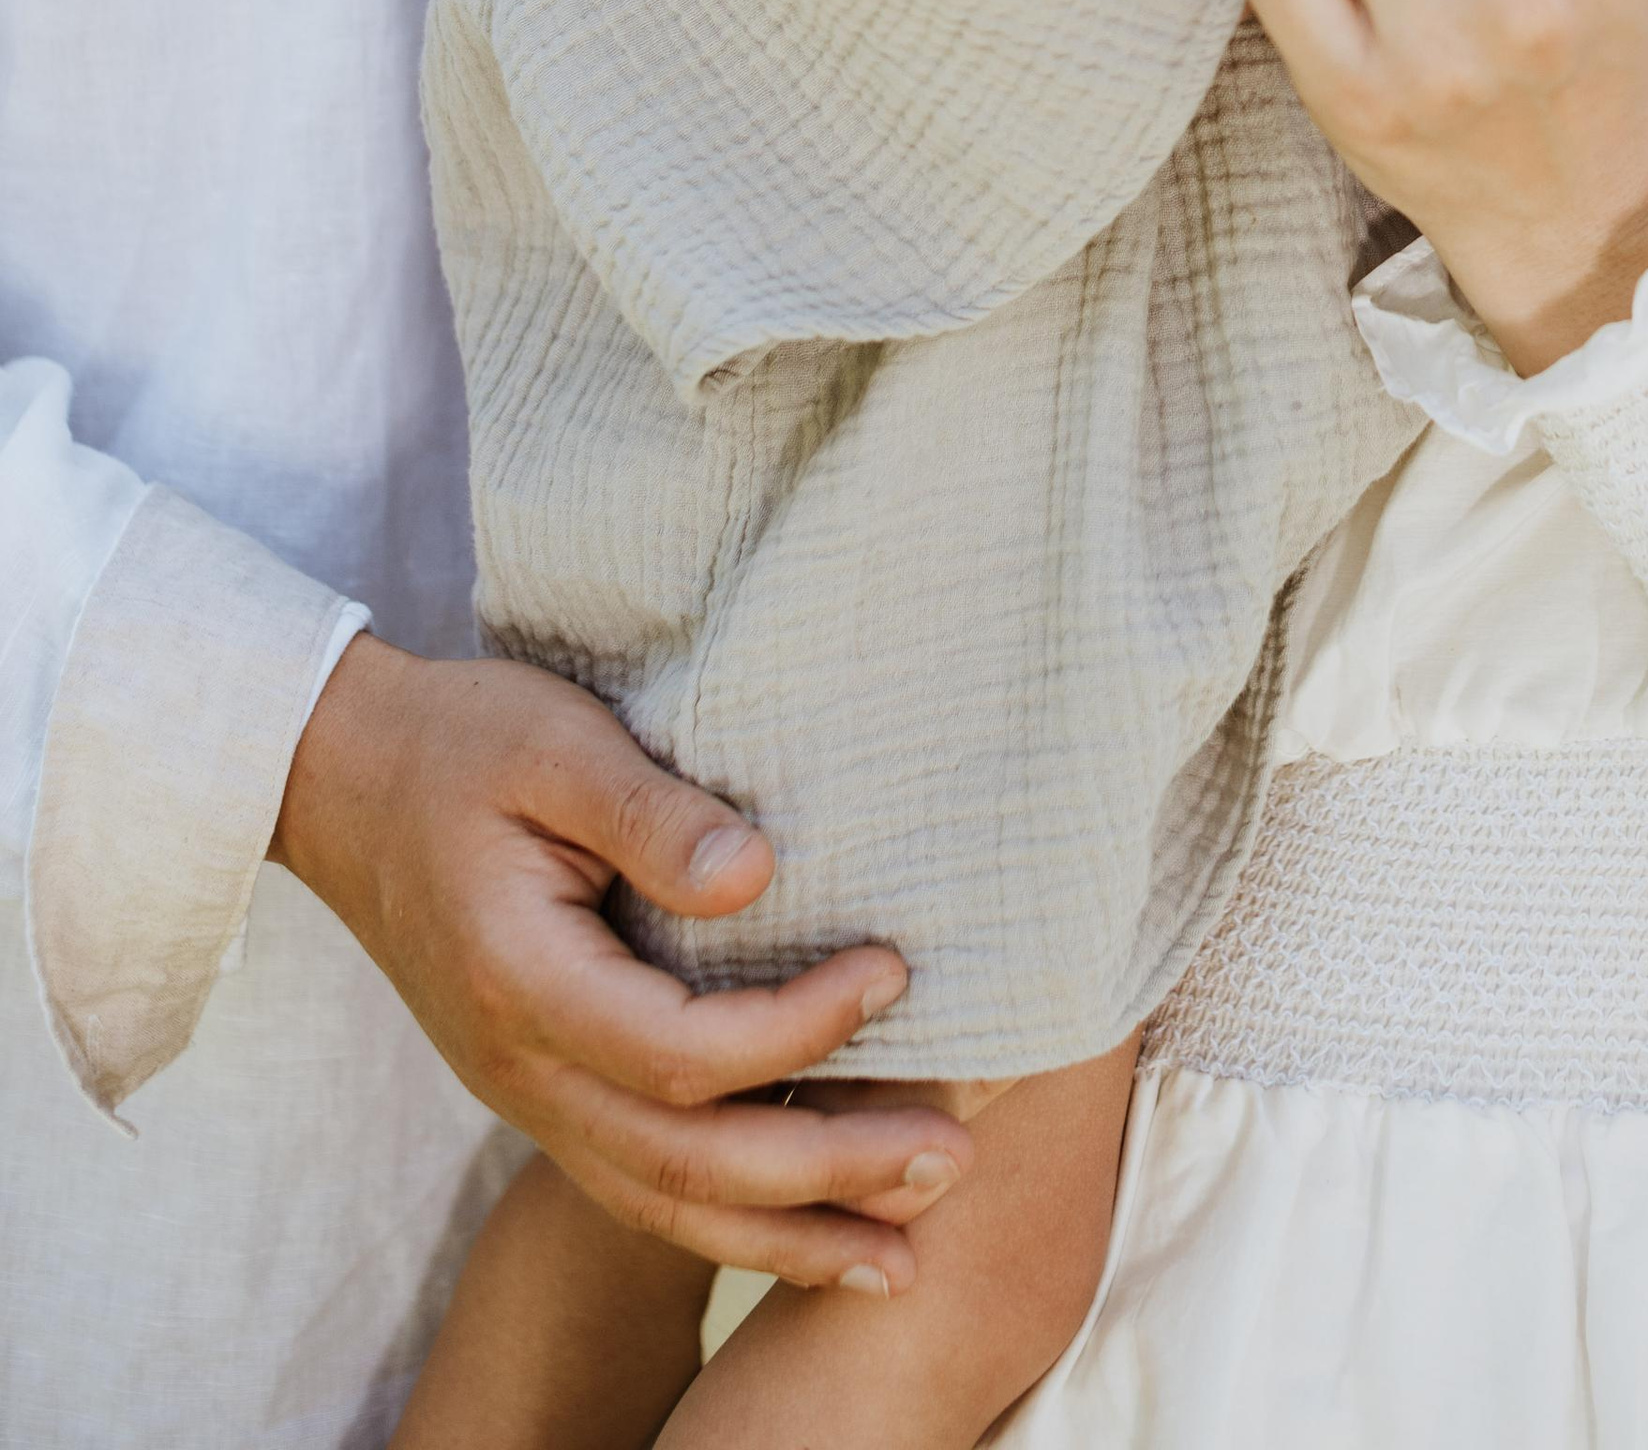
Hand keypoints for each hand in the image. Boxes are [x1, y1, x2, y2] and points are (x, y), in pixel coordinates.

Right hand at [272, 637, 973, 1288]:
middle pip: (686, 1160)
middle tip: (951, 1157)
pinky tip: (809, 1237)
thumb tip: (758, 875)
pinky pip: (641, 1186)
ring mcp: (527, 1095)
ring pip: (664, 1202)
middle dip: (826, 1174)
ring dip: (789, 1235)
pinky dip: (730, 1223)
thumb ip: (649, 813)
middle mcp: (522, 1068)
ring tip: (903, 1259)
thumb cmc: (459, 745)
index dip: (799, 1030)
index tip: (894, 973)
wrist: (343, 782)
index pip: (681, 1052)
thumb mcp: (553, 743)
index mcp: (524, 982)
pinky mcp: (544, 1093)